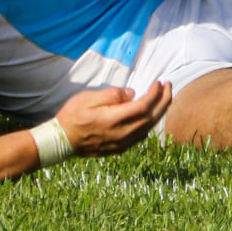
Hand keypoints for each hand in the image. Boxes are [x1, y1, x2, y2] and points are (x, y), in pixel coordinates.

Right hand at [54, 83, 171, 156]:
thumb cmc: (72, 115)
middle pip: (151, 118)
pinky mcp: (119, 148)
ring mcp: (121, 143)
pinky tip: (150, 117)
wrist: (62, 141)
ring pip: (148, 128)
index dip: (155, 94)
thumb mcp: (88, 98)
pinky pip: (140, 137)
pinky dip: (149, 125)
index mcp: (114, 119)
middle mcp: (122, 134)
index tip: (159, 82)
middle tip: (169, 87)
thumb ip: (112, 95)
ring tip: (164, 99)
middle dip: (164, 101)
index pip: (143, 106)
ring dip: (159, 113)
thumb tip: (133, 94)